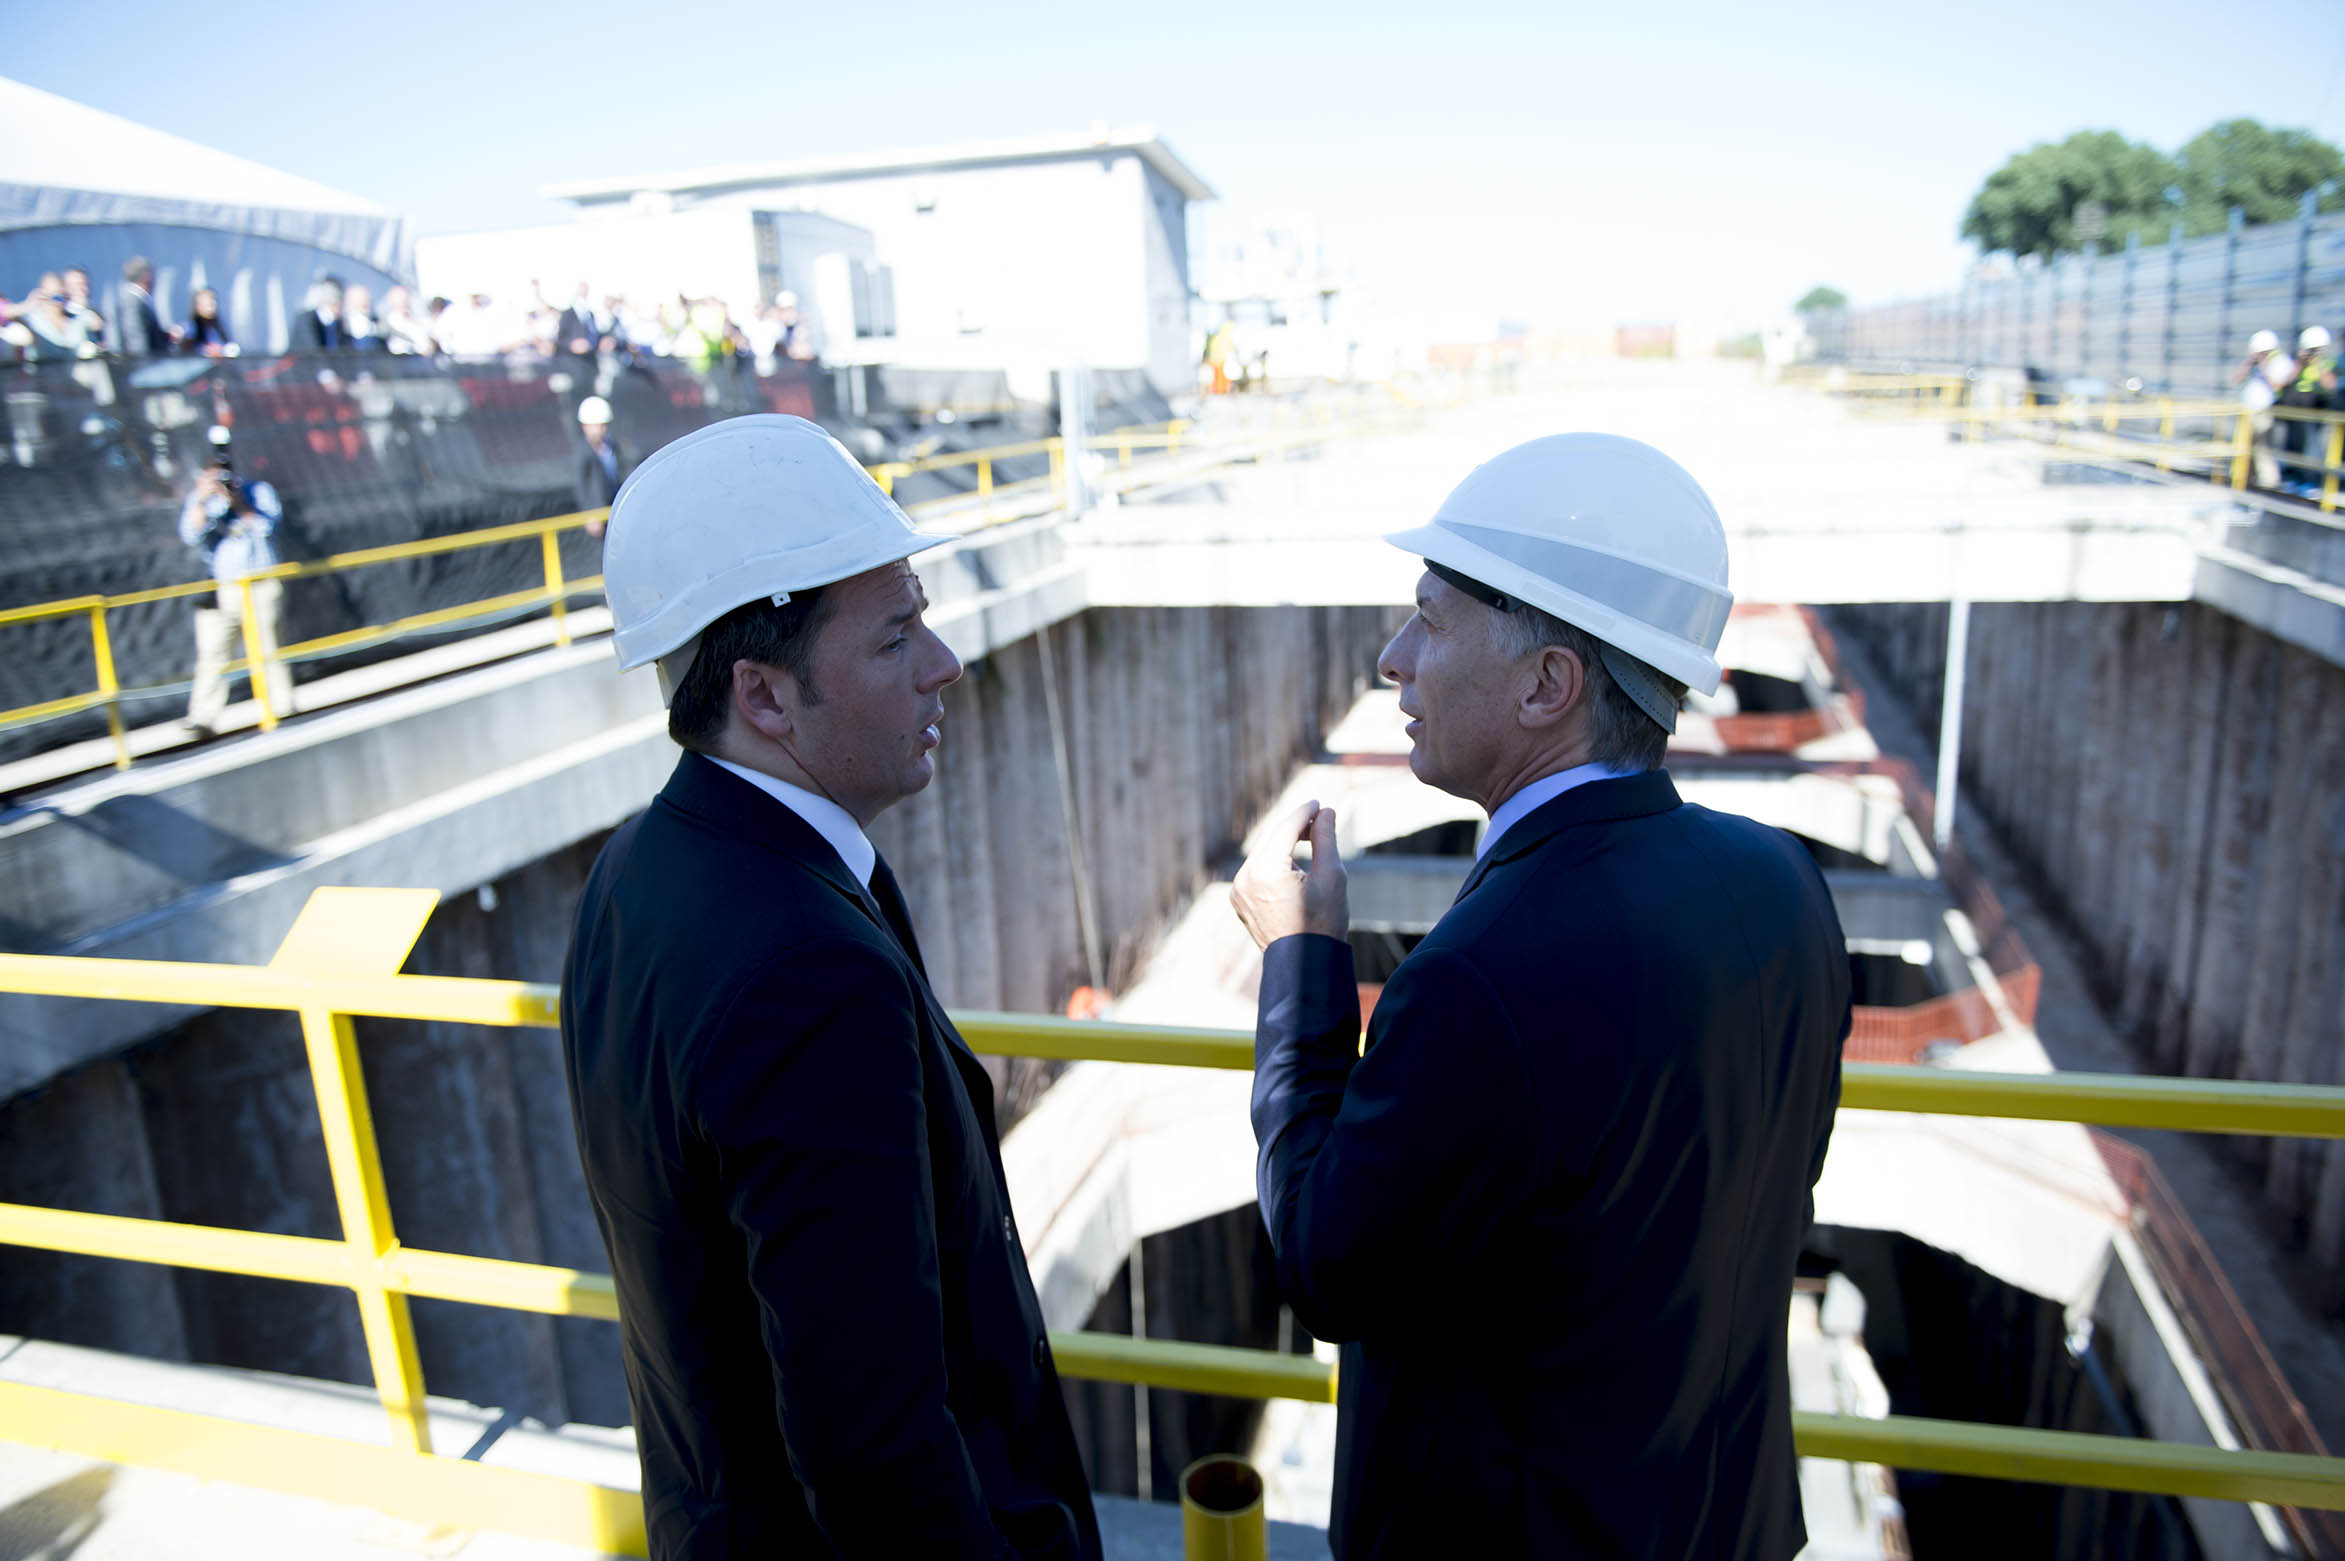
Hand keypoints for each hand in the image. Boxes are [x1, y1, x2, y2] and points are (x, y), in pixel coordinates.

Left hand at [1232, 800, 1347, 949]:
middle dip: (1295, 827)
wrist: (1306, 966)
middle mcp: (1244, 879)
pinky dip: (1275, 862)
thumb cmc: (1323, 924)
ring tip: (1312, 840)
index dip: (1303, 814)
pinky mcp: (1240, 901)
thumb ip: (1326, 839)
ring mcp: (1238, 891)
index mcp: (1264, 872)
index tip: (1318, 804)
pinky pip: (1257, 871)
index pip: (1284, 830)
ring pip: (1264, 855)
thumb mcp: (1332, 876)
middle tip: (1319, 818)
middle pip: (1272, 840)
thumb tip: (1325, 812)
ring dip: (1285, 844)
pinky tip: (1295, 863)